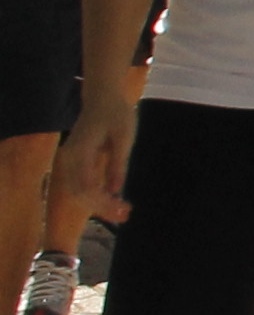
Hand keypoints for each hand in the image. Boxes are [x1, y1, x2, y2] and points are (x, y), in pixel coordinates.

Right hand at [57, 96, 129, 223]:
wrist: (102, 98)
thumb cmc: (116, 114)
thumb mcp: (124, 137)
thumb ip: (118, 163)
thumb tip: (115, 190)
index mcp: (80, 151)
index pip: (85, 186)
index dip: (102, 202)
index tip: (122, 210)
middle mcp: (68, 158)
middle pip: (78, 193)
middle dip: (100, 208)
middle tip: (125, 216)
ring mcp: (68, 160)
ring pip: (76, 192)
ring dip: (97, 205)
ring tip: (122, 212)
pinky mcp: (74, 162)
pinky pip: (79, 184)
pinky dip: (94, 195)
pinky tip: (113, 201)